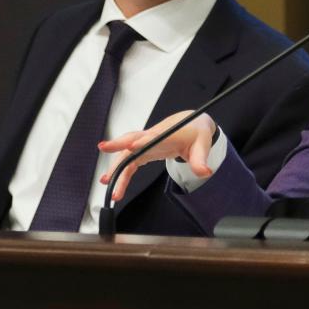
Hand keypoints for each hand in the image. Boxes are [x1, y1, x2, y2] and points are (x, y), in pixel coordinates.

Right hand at [98, 110, 216, 201]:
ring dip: (117, 166)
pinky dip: (122, 172)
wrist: (192, 125)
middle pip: (132, 139)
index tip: (133, 145)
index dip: (144, 140)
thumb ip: (200, 160)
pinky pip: (130, 162)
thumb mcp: (202, 145)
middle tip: (104, 149)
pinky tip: (114, 184)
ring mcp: (146, 143)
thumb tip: (205, 172)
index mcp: (167, 133)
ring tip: (106, 182)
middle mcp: (153, 136)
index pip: (154, 136)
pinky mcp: (144, 150)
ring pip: (127, 153)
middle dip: (118, 144)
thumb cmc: (196, 132)